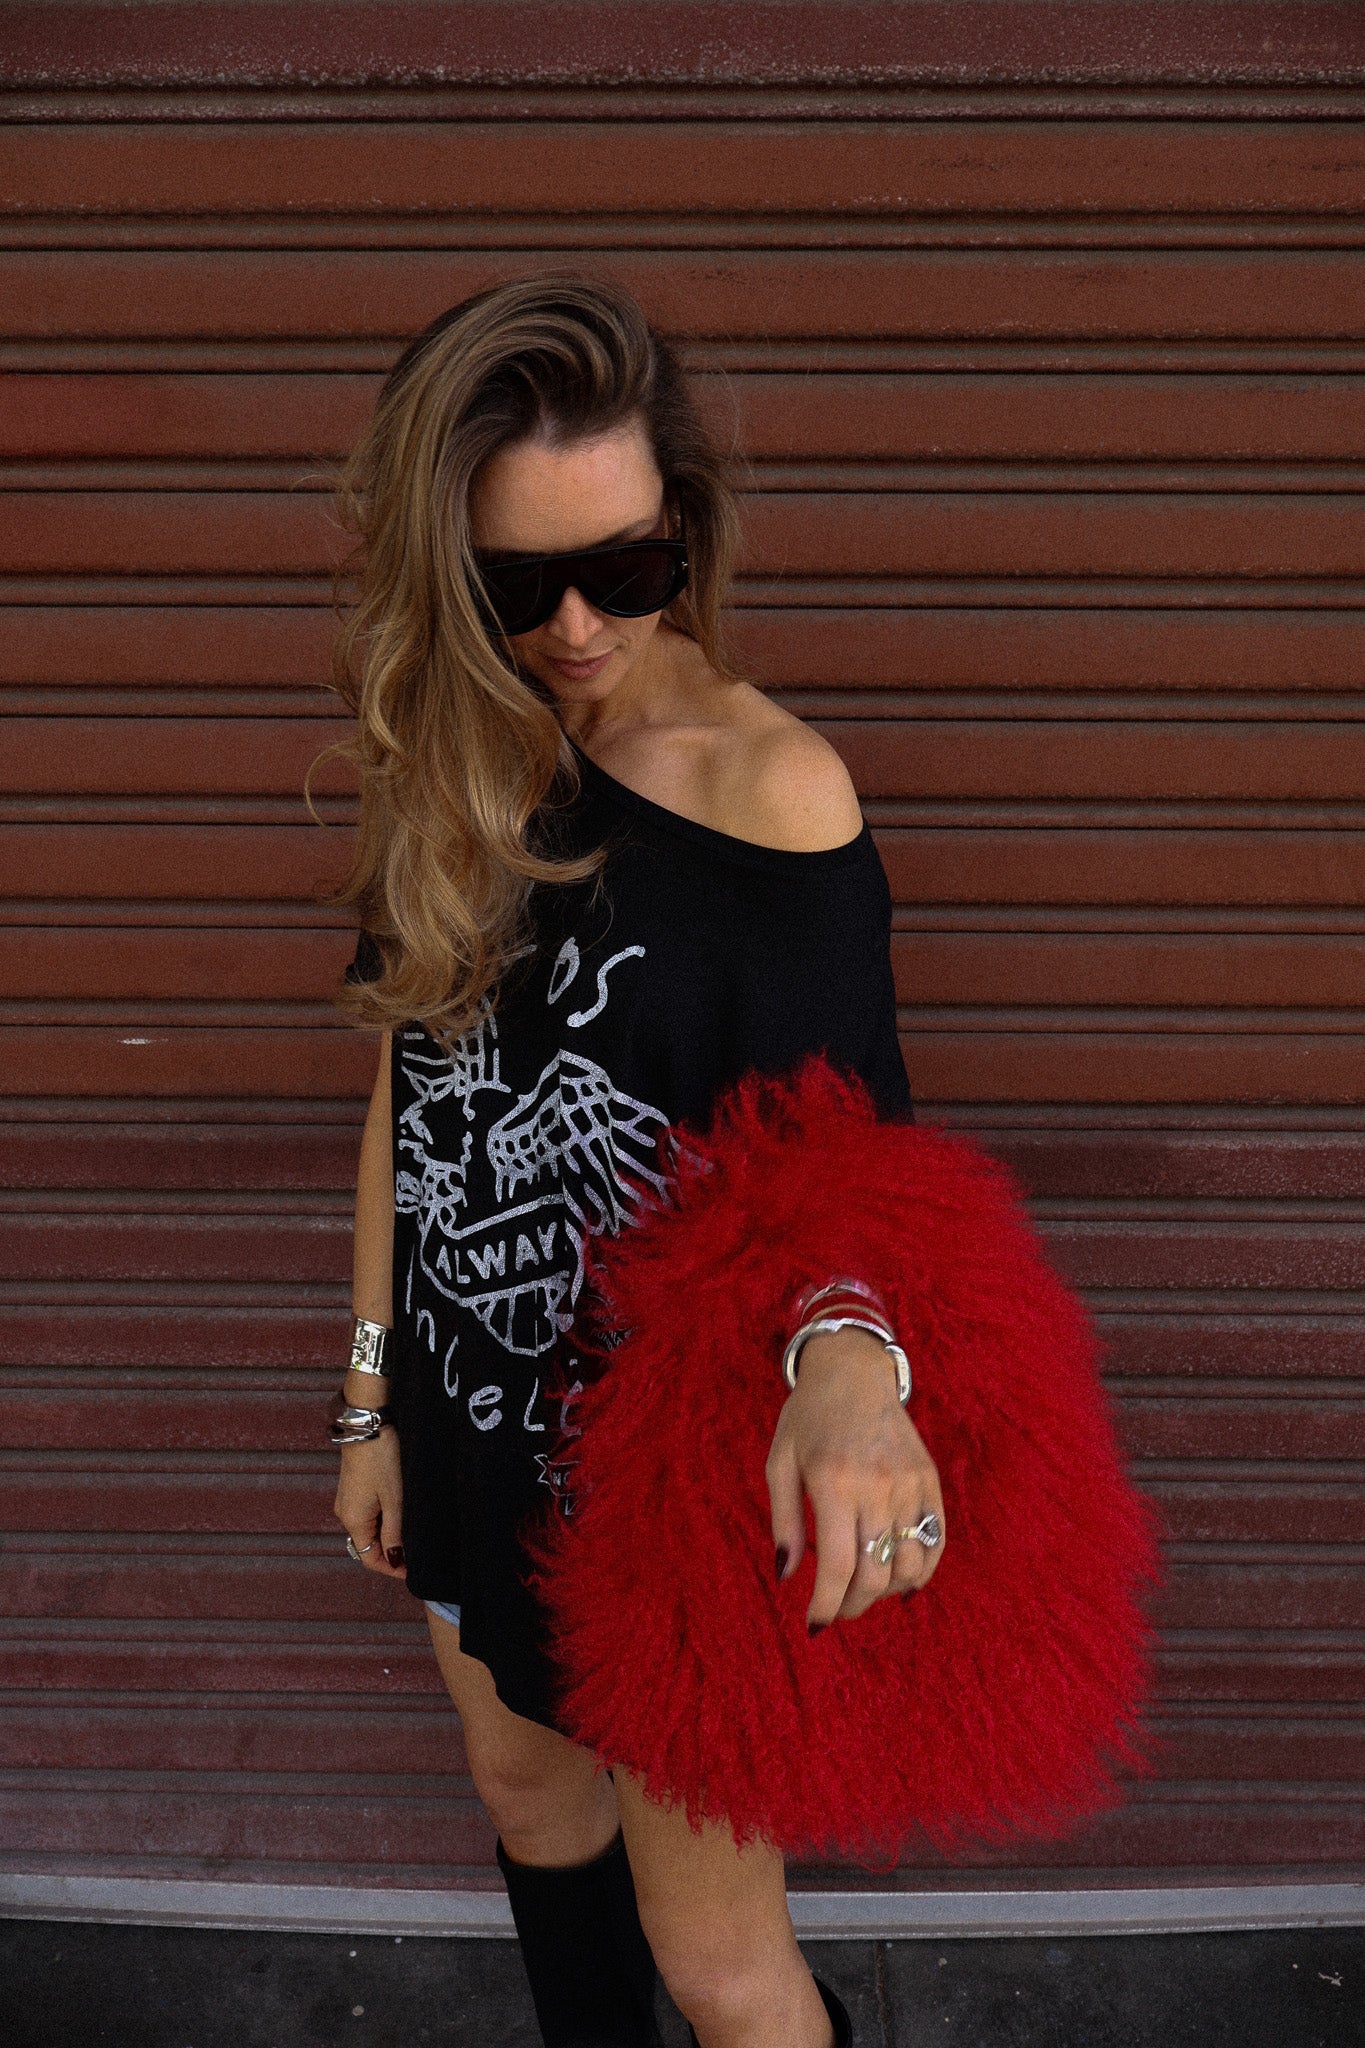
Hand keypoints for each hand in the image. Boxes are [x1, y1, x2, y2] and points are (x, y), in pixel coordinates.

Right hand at [333, 1423, 406, 1576]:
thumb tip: (394, 1558)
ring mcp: (347, 1500)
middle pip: (367, 1546)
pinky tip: (400, 1514)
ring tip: (412, 1535)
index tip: (413, 1572)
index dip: (391, 1569)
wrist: (367, 1424)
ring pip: (368, 1530)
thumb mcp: (394, 1499)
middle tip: (417, 1555)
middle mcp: (345, 1514)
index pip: (369, 1558)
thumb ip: (394, 1532)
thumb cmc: (381, 1459)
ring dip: (388, 1536)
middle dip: (391, 1554)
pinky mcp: (352, 1489)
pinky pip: (367, 1514)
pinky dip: (383, 1521)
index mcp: (353, 1520)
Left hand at [765, 1326, 944, 1630]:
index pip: (838, 1566)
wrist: (853, 1372)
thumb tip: (786, 1576)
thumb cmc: (807, 1418)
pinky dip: (922, 1570)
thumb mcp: (779, 1463)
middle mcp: (876, 1485)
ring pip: (909, 1564)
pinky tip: (900, 1578)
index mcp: (834, 1482)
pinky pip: (936, 1541)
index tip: (815, 1624)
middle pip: (875, 1574)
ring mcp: (909, 1483)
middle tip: (836, 1610)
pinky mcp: (930, 1479)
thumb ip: (783, 1522)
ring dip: (886, 1592)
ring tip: (864, 1590)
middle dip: (853, 1605)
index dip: (826, 1605)